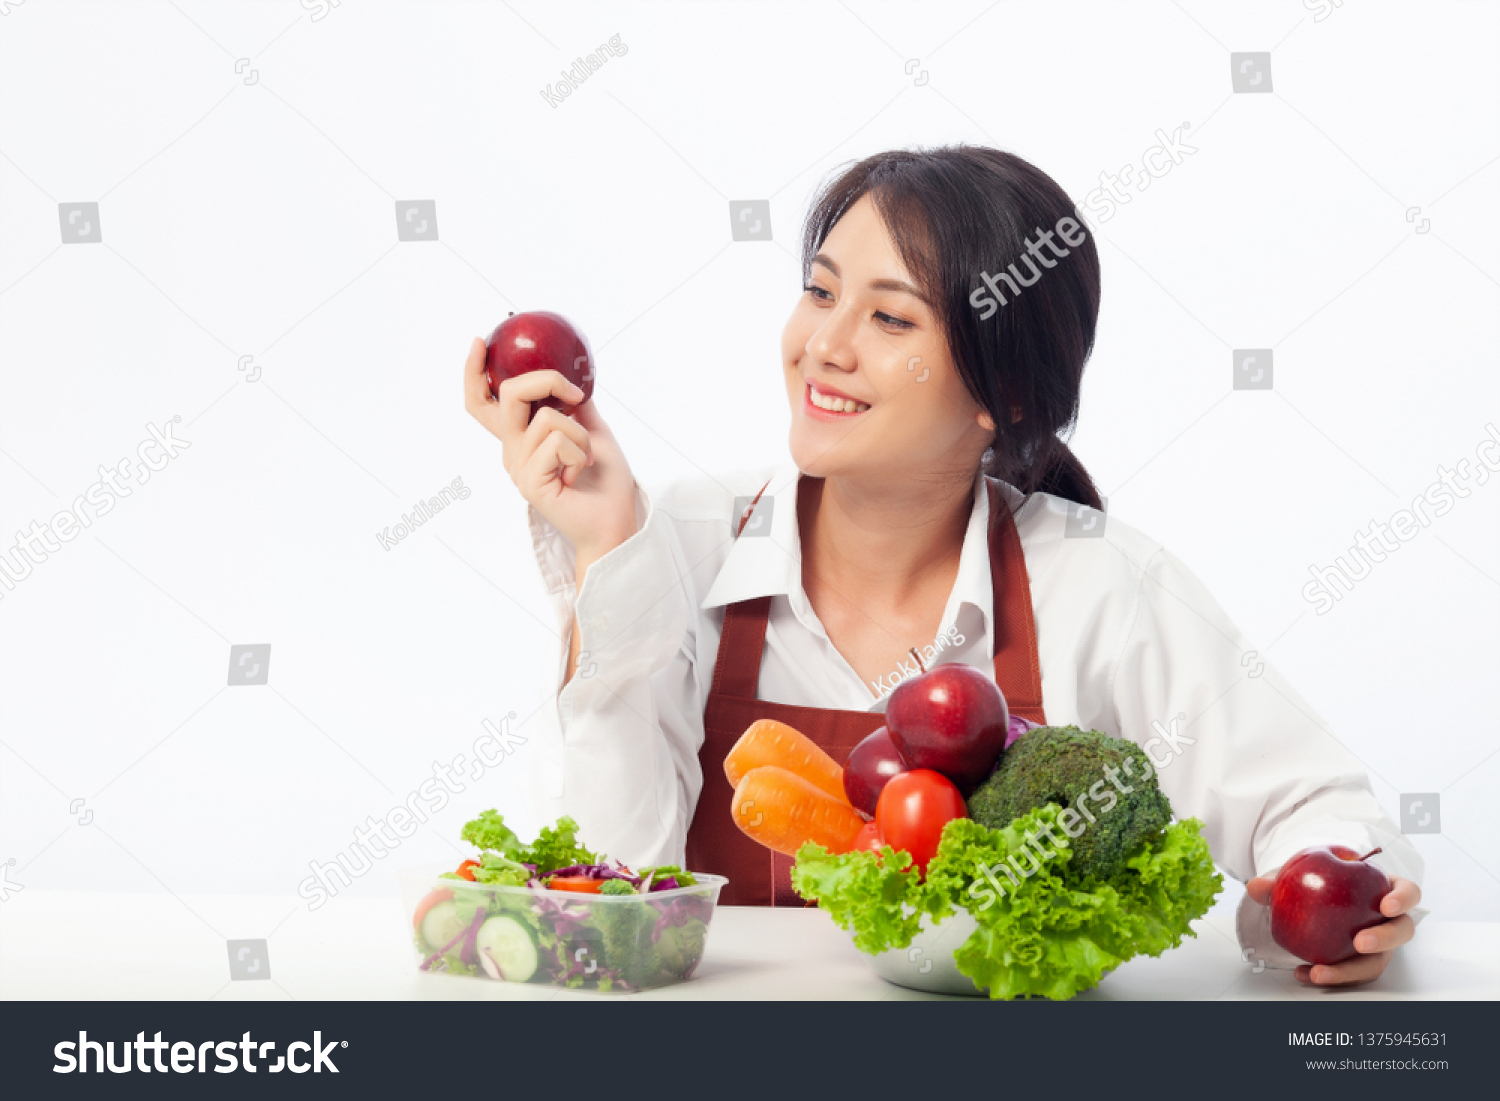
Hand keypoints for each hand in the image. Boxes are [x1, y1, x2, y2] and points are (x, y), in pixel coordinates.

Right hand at [463, 336, 637, 561]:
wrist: (615, 522)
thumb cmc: (605, 482)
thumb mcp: (592, 431)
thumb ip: (575, 406)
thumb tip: (574, 376)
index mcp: (520, 439)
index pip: (483, 404)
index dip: (474, 373)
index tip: (479, 343)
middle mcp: (512, 452)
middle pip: (511, 394)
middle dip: (546, 381)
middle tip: (575, 395)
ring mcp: (518, 468)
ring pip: (548, 418)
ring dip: (581, 434)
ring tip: (586, 458)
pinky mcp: (530, 482)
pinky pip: (557, 442)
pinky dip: (581, 452)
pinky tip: (580, 474)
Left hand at [1246, 873, 1420, 985]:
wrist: (1313, 899)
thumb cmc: (1321, 881)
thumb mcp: (1302, 874)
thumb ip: (1280, 879)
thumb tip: (1256, 886)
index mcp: (1382, 888)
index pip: (1407, 892)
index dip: (1402, 899)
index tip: (1386, 906)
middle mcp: (1386, 920)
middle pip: (1400, 932)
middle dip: (1384, 939)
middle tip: (1360, 942)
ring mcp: (1377, 944)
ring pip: (1376, 962)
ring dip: (1350, 970)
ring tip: (1321, 972)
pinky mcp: (1359, 962)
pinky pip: (1349, 972)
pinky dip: (1328, 975)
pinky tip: (1303, 973)